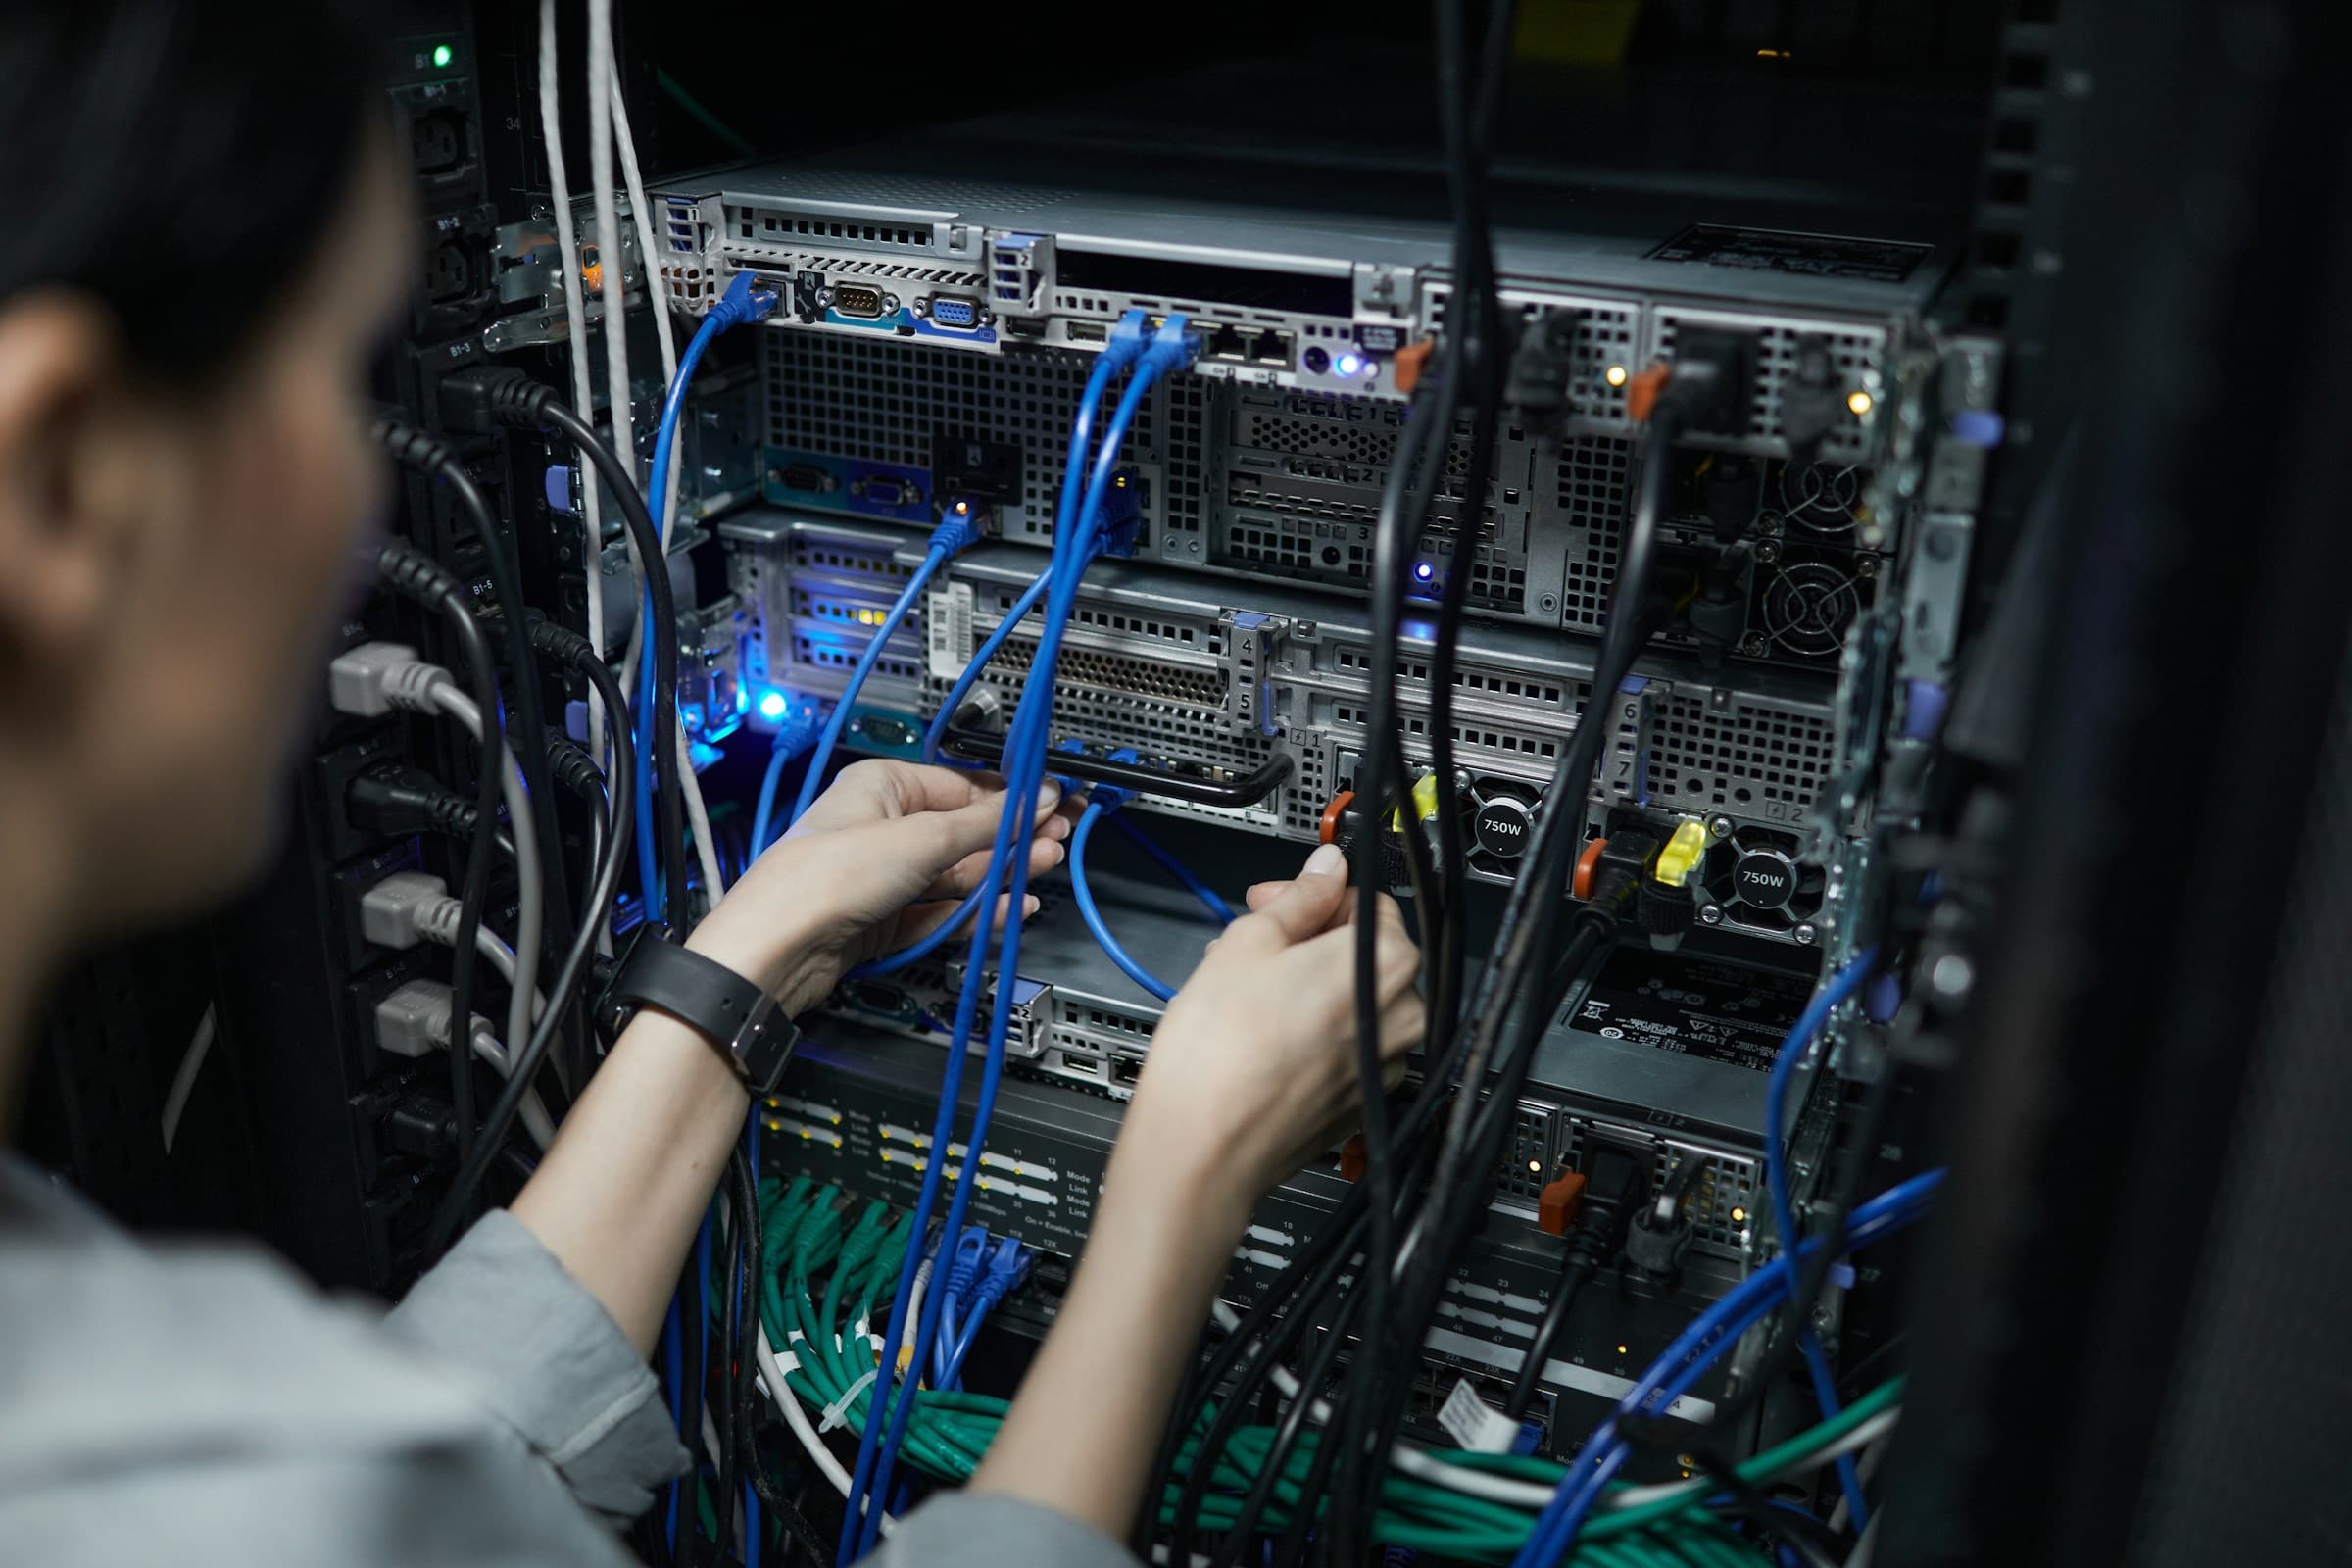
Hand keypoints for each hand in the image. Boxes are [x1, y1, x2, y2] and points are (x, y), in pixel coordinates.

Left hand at [686, 759, 1079, 1012]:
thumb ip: (989, 823)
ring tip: (1044, 869)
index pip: (964, 787)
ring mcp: (887, 876)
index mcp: (884, 785)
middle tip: (1060, 841)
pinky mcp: (889, 920)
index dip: (1014, 798)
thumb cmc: (827, 877)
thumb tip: (1039, 798)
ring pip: (959, 873)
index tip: (1056, 805)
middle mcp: (885, 826)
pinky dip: (979, 911)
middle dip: (1014, 837)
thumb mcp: (923, 839)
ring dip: (1003, 873)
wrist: (780, 948)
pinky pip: (945, 910)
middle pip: (966, 831)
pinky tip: (1012, 907)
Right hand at [1120, 842, 1424, 1212]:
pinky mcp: (1360, 1103)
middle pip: (1363, 955)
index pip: (1370, 902)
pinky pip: (1345, 1048)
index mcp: (1387, 965)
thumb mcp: (1249, 942)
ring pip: (1351, 1003)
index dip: (1315, 895)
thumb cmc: (1220, 1053)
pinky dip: (1311, 1032)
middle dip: (1308, 940)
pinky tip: (1260, 1034)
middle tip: (1253, 941)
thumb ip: (1300, 898)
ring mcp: (1384, 1066)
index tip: (1277, 901)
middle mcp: (1402, 1018)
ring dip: (1306, 985)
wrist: (1204, 1148)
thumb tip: (1326, 871)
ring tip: (1246, 991)